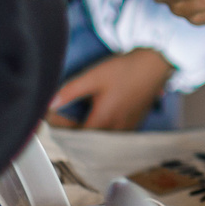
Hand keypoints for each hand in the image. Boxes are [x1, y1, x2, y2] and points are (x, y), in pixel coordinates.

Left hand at [48, 47, 172, 131]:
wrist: (155, 64)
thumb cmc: (124, 70)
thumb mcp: (93, 77)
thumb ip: (70, 91)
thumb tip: (49, 104)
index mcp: (103, 120)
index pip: (74, 134)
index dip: (59, 127)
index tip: (49, 115)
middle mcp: (116, 130)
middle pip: (87, 141)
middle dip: (70, 132)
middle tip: (59, 119)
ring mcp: (127, 129)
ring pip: (100, 140)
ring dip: (86, 133)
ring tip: (73, 121)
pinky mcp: (134, 124)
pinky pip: (112, 136)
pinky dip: (100, 131)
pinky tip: (95, 120)